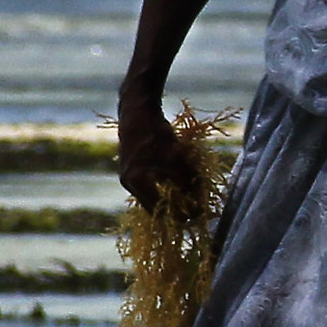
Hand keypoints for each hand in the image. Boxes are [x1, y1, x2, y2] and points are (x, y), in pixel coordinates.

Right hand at [116, 92, 198, 211]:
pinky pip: (151, 187)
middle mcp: (129, 183)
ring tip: (189, 200)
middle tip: (195, 212)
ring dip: (170, 199)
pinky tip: (179, 187)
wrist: (137, 111)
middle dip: (175, 210)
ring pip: (153, 196)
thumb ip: (186, 178)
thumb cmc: (155, 133)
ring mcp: (129, 177)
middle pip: (154, 207)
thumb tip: (197, 197)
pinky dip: (165, 189)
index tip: (197, 215)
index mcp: (136, 182)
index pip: (160, 209)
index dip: (180, 214)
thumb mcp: (176, 156)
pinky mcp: (133, 169)